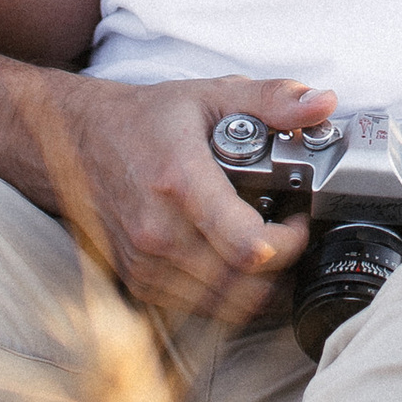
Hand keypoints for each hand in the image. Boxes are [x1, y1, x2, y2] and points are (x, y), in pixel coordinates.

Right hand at [35, 69, 334, 325]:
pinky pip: (199, 307)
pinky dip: (227, 294)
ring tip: (266, 244)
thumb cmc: (147, 120)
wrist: (79, 142)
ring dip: (258, 285)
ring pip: (225, 305)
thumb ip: (272, 99)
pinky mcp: (139, 282)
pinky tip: (235, 261)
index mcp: (180, 184)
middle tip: (290, 231)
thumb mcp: (211, 94)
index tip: (299, 217)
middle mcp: (159, 232)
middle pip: (244, 284)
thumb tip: (323, 103)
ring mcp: (146, 263)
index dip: (291, 241)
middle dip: (283, 264)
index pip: (248, 247)